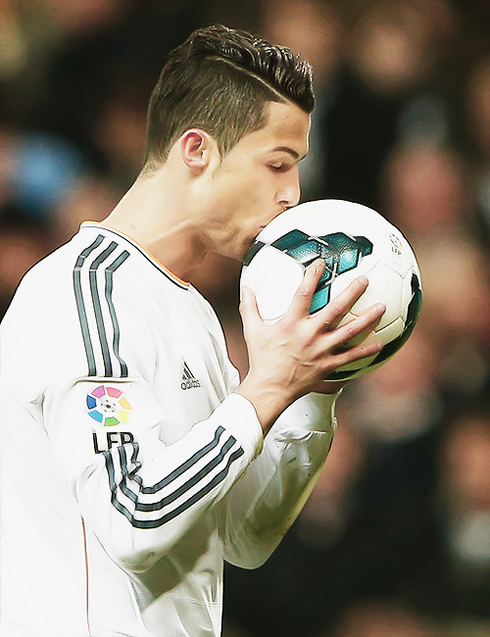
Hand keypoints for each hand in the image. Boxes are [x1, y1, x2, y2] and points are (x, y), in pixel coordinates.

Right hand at [235, 259, 384, 433]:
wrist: (269, 389)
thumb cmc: (261, 359)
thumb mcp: (252, 330)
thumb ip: (250, 307)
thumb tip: (246, 288)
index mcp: (290, 323)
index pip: (303, 293)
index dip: (313, 276)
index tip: (322, 263)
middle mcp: (308, 335)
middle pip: (335, 310)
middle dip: (351, 293)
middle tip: (364, 280)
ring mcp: (320, 351)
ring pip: (349, 332)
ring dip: (366, 319)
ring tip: (381, 307)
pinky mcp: (327, 366)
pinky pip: (350, 357)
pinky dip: (366, 351)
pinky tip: (380, 343)